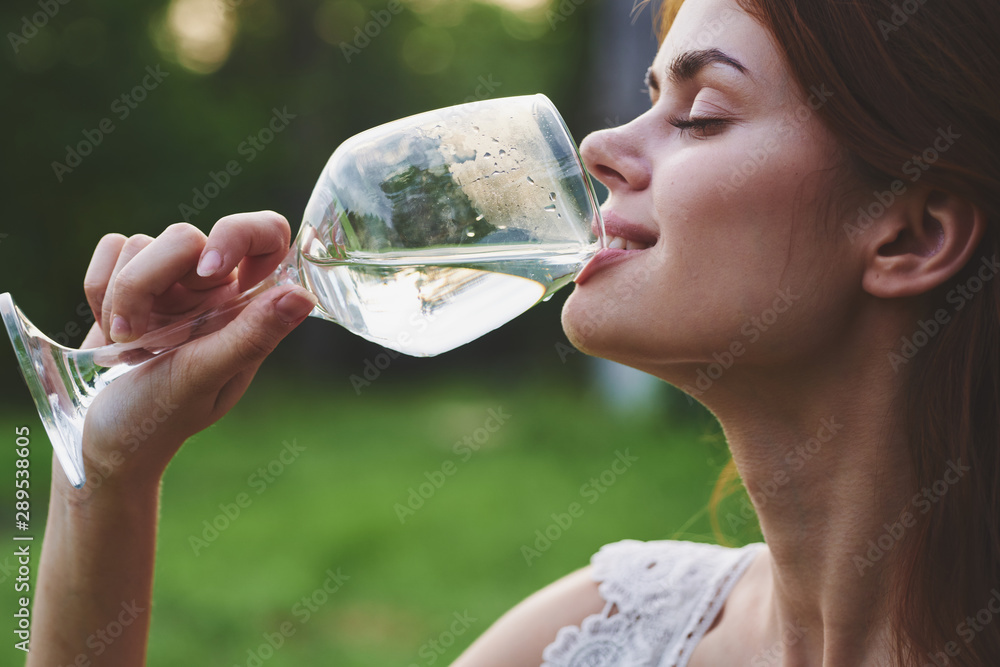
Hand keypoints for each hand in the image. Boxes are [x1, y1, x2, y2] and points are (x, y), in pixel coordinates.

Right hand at [65, 211, 316, 495]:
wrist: (101, 440)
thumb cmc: (160, 416)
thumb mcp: (206, 377)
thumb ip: (251, 336)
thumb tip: (303, 296)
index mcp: (246, 306)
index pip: (268, 234)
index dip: (239, 234)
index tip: (207, 269)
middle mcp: (214, 288)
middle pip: (186, 236)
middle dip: (148, 284)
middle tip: (143, 336)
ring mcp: (171, 283)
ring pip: (141, 243)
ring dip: (121, 299)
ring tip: (128, 345)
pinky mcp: (128, 279)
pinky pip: (111, 248)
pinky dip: (98, 292)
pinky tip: (110, 331)